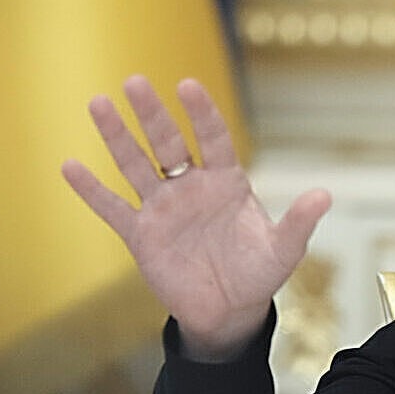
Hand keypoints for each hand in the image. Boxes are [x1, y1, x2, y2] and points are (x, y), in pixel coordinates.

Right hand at [61, 75, 331, 359]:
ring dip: (117, 137)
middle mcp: (191, 187)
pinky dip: (92, 190)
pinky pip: (112, 209)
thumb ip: (299, 222)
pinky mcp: (141, 235)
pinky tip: (69, 166)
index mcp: (226, 181)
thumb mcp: (284, 249)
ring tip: (97, 103)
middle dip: (152, 114)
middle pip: (167, 143)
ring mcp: (163, 208)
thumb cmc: (258, 272)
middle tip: (135, 82)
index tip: (188, 85)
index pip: (212, 138)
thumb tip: (325, 194)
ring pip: (136, 166)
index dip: (201, 114)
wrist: (230, 310)